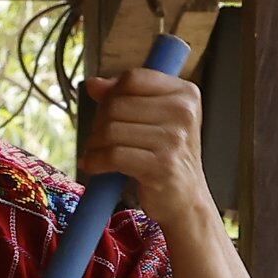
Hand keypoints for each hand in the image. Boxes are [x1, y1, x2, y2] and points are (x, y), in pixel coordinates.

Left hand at [78, 67, 216, 230]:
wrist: (185, 199)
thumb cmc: (166, 156)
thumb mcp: (153, 119)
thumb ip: (124, 97)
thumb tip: (92, 84)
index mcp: (185, 94)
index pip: (133, 78)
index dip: (111, 94)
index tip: (107, 112)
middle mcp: (183, 112)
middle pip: (116, 104)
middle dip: (99, 123)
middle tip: (101, 140)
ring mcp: (174, 139)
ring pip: (110, 129)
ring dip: (94, 144)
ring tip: (98, 153)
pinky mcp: (161, 166)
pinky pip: (112, 155)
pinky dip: (95, 161)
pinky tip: (93, 166)